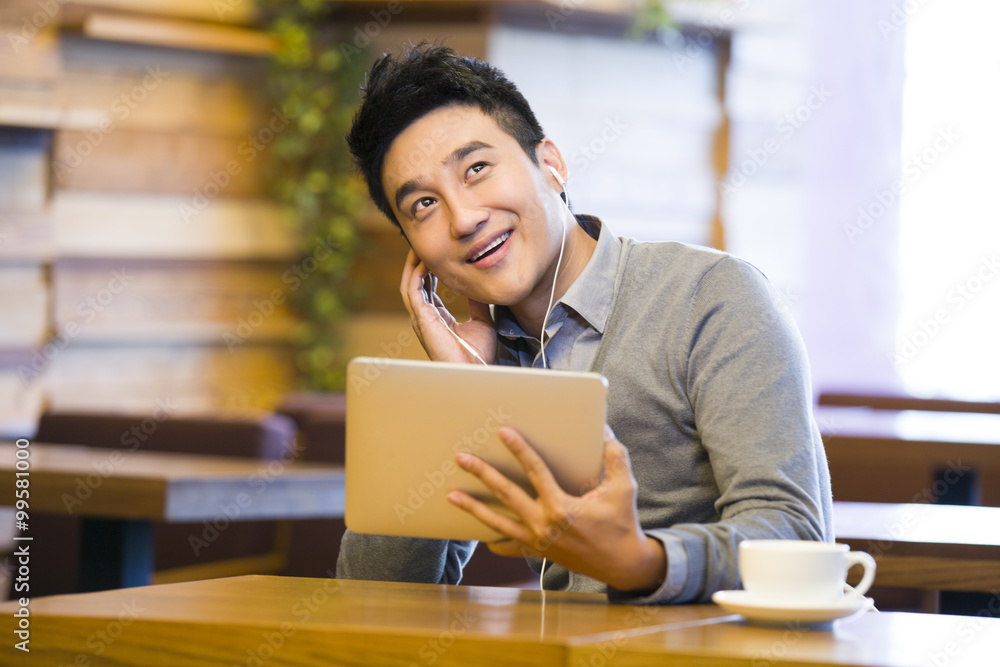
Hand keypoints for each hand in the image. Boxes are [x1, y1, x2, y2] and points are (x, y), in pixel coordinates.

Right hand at [400, 249, 496, 363]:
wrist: (475, 370)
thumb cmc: (478, 353)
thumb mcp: (482, 320)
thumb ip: (477, 302)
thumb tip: (479, 285)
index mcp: (437, 317)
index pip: (427, 287)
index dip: (429, 270)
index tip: (436, 254)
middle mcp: (425, 316)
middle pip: (415, 283)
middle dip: (417, 262)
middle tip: (423, 244)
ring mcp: (421, 318)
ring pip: (409, 284)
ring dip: (412, 265)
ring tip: (418, 247)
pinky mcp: (421, 319)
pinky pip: (412, 291)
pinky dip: (416, 274)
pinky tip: (423, 262)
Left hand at [446, 424, 665, 592]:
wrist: (622, 564)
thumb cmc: (622, 523)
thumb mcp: (623, 487)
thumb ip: (614, 457)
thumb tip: (605, 431)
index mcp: (562, 507)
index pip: (535, 471)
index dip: (519, 450)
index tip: (503, 432)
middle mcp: (543, 524)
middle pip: (505, 494)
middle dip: (482, 474)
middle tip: (461, 458)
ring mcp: (536, 540)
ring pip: (497, 522)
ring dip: (473, 507)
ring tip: (451, 495)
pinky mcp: (537, 551)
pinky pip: (509, 547)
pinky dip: (493, 541)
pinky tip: (478, 534)